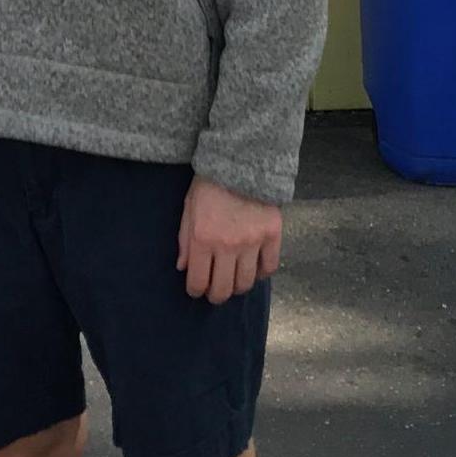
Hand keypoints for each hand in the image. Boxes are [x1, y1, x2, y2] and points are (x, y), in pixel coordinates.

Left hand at [177, 177, 281, 304]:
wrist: (241, 161)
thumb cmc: (209, 184)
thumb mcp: (189, 208)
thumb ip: (184, 240)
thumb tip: (183, 268)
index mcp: (202, 238)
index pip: (198, 281)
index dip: (195, 291)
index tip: (197, 290)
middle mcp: (227, 245)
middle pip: (223, 289)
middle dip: (216, 295)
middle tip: (215, 291)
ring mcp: (252, 242)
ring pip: (245, 283)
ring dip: (237, 287)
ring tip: (233, 281)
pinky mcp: (272, 235)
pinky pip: (269, 267)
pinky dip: (261, 273)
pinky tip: (254, 269)